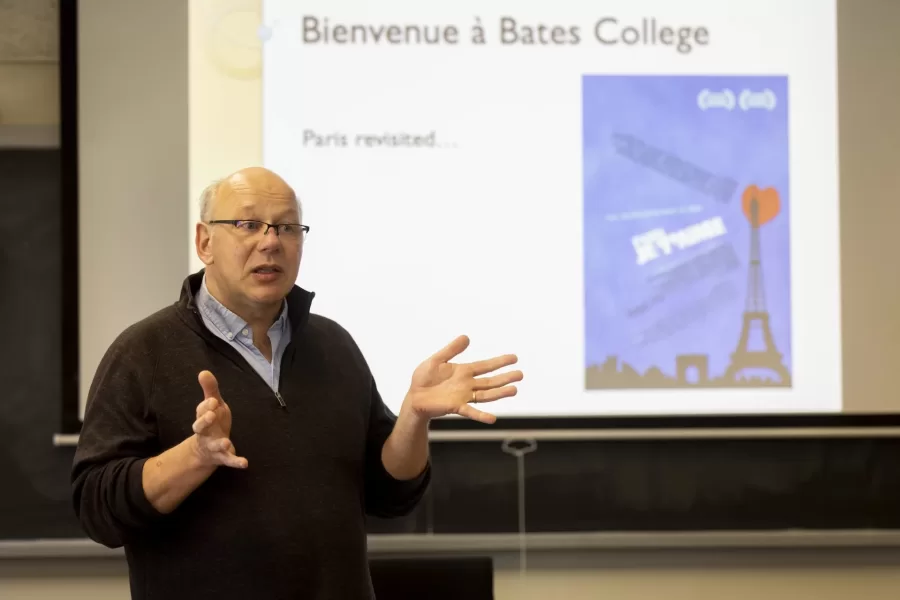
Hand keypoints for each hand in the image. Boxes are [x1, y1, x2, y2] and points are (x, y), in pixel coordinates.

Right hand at [190, 370, 247, 468]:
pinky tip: (245, 463)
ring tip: (227, 442)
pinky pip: (229, 461)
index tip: (212, 401)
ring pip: (215, 445)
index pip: (202, 411)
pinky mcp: (223, 457)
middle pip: (200, 428)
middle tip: (211, 415)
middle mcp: (205, 433)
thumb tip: (203, 371)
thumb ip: (210, 389)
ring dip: (221, 444)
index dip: (206, 406)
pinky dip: (236, 462)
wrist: (207, 450)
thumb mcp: (213, 405)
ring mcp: (213, 446)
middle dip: (205, 421)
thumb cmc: (212, 422)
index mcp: (203, 418)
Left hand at [403, 335, 522, 423]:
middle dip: (505, 378)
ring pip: (485, 395)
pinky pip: (470, 411)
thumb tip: (466, 337)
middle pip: (490, 381)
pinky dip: (481, 415)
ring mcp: (463, 397)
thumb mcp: (436, 360)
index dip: (499, 362)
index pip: (485, 366)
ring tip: (514, 390)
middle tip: (521, 374)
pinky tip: (492, 418)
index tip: (514, 358)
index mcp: (464, 371)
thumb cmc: (423, 379)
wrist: (414, 397)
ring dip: (499, 393)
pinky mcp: (456, 407)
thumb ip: (451, 350)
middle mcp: (467, 384)